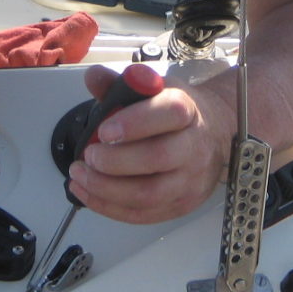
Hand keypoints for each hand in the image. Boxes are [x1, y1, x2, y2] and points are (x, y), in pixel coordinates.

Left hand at [67, 65, 234, 223]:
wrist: (213, 134)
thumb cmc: (176, 112)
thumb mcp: (153, 88)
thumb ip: (119, 83)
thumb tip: (92, 77)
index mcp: (186, 110)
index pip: (168, 114)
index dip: (135, 122)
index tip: (104, 130)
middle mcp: (194, 146)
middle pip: (157, 158)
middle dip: (114, 161)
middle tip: (88, 156)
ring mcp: (190, 180)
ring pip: (149, 194)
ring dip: (106, 189)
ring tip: (79, 176)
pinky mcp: (182, 204)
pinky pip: (144, 215)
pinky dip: (110, 207)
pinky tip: (88, 193)